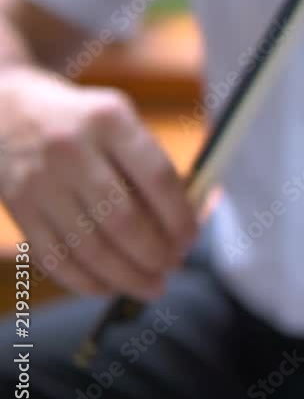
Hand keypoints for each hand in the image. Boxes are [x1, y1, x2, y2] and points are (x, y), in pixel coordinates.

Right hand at [0, 67, 196, 299]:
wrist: (4, 110)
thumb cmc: (83, 124)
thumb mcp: (120, 123)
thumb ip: (152, 168)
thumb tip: (186, 225)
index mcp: (110, 122)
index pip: (158, 178)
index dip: (180, 218)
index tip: (191, 239)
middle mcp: (71, 150)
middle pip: (124, 221)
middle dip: (156, 254)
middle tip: (172, 267)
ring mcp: (40, 181)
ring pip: (90, 247)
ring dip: (127, 277)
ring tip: (151, 286)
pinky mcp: (18, 207)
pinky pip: (56, 258)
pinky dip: (87, 282)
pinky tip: (110, 287)